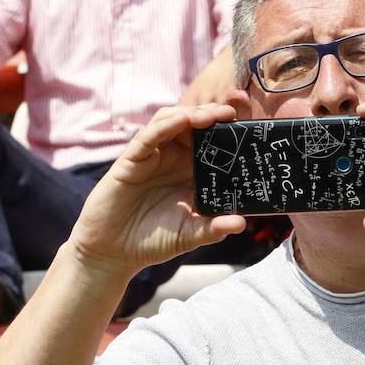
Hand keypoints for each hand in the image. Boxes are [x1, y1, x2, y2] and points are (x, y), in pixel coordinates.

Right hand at [68, 102, 245, 275]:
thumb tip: (241, 223)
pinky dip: (166, 124)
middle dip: (213, 114)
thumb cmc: (153, 240)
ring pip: (172, 121)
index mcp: (191, 171)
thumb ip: (213, 228)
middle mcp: (173, 159)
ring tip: (212, 114)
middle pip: (194, 124)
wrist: (114, 252)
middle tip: (233, 111)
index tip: (249, 126)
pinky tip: (182, 120)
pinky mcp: (132, 160)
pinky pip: (149, 136)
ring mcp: (152, 156)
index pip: (212, 142)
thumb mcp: (189, 234)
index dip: (228, 130)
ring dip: (192, 113)